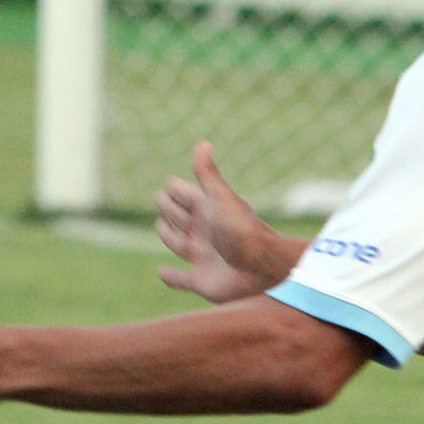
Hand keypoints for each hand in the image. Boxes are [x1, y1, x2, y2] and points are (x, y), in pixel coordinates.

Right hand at [154, 141, 281, 303]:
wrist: (261, 266)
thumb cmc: (240, 229)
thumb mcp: (219, 197)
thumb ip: (207, 173)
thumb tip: (203, 143)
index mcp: (205, 209)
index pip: (180, 193)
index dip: (174, 189)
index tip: (172, 186)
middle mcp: (202, 231)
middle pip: (177, 215)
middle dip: (168, 208)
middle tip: (163, 200)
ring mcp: (200, 256)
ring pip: (176, 243)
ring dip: (167, 235)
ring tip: (162, 227)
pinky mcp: (199, 280)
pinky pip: (179, 279)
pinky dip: (169, 276)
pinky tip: (162, 271)